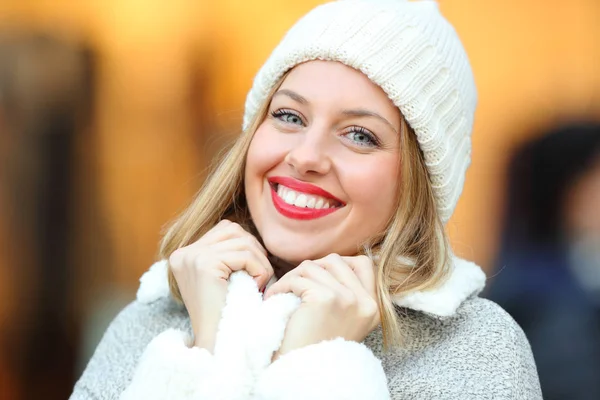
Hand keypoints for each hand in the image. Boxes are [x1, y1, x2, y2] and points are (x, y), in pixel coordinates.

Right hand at [169, 220, 272, 351]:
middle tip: (262, 276)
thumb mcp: (223, 278)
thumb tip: (250, 230)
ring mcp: (191, 257)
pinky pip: (244, 255)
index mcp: (184, 254)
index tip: (255, 270)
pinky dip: (258, 269)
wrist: (218, 344)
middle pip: (233, 230)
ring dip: (260, 261)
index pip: (226, 229)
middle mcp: (183, 253)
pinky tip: (256, 287)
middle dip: (255, 250)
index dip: (247, 245)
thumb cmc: (228, 313)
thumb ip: (228, 253)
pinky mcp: (203, 264)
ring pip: (242, 241)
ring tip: (259, 283)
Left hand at [264, 254, 379, 357]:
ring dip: (292, 277)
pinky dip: (281, 286)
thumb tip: (332, 260)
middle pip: (335, 260)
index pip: (363, 263)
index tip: (318, 277)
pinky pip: (298, 278)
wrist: (303, 374)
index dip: (339, 263)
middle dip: (311, 269)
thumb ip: (347, 291)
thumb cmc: (315, 346)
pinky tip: (275, 299)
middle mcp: (365, 302)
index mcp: (374, 307)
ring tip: (283, 293)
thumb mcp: (344, 318)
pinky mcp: (325, 299)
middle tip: (295, 285)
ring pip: (313, 266)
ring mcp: (347, 299)